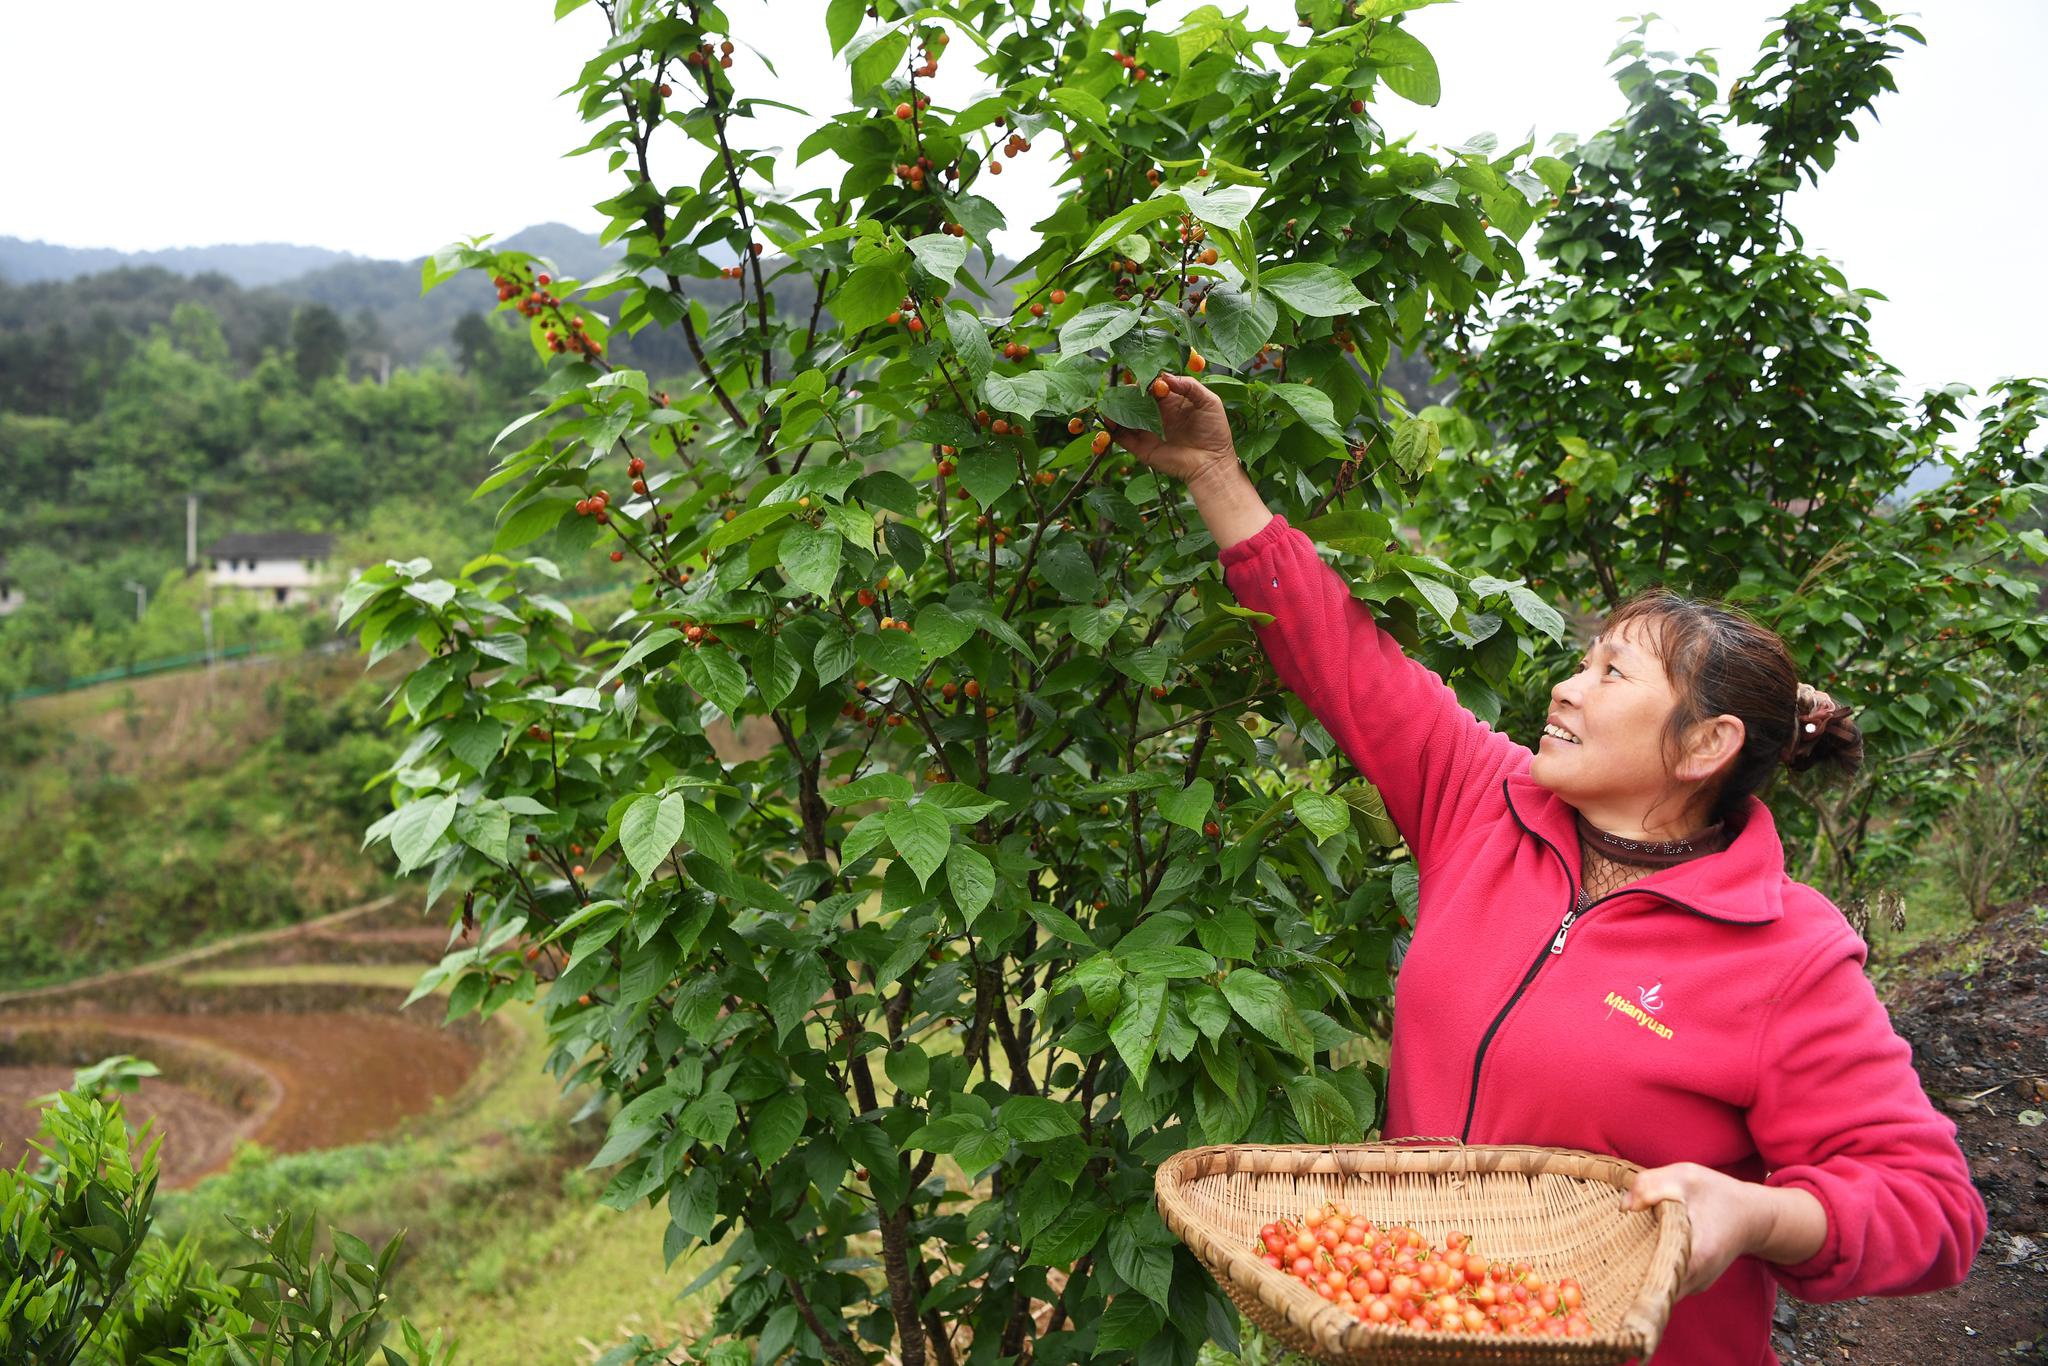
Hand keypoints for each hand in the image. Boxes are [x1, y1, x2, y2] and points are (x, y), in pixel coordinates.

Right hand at [1106, 373, 1238, 484]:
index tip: (1145, 382)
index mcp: (1172, 400)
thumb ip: (1189, 385)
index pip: (1152, 385)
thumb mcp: (1209, 401)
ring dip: (1114, 410)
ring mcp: (1147, 430)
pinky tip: (1108, 422)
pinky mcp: (1141, 447)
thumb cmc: (1214, 432)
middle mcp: (1157, 413)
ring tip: (1108, 405)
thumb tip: (1164, 376)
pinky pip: (1122, 437)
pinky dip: (1111, 430)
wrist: (1212, 463)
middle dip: (1125, 394)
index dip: (1146, 381)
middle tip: (1122, 392)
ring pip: (1124, 416)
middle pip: (1135, 399)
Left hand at [1621, 1162, 1770, 1297]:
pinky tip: (1642, 1249)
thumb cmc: (1720, 1195)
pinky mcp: (1693, 1283)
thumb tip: (1623, 1206)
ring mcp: (1696, 1285)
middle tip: (1609, 1246)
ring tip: (1625, 1244)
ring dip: (1640, 1267)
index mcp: (1698, 1254)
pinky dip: (1652, 1267)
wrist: (1752, 1217)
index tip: (1612, 1249)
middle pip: (1651, 1284)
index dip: (1630, 1264)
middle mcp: (1697, 1279)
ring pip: (1657, 1286)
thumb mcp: (1687, 1177)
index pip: (1656, 1274)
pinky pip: (1665, 1281)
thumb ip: (1652, 1184)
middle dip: (1628, 1268)